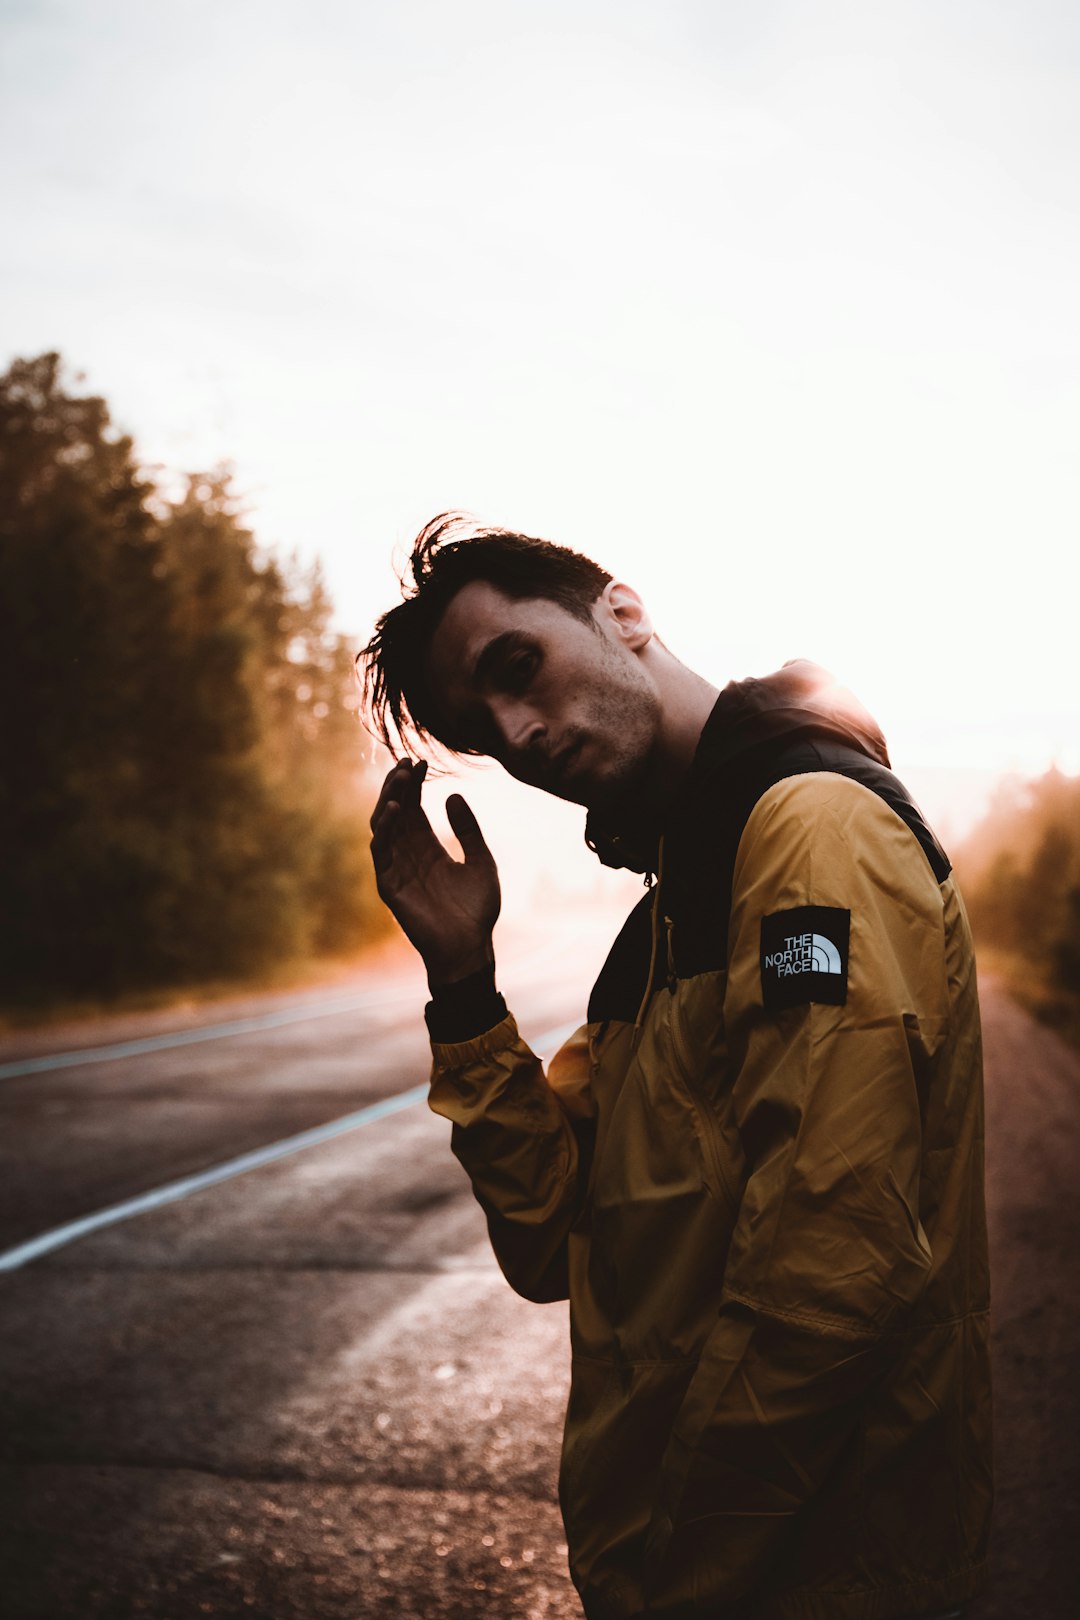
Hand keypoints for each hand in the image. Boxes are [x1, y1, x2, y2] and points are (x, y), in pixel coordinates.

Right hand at [369, 758, 500, 985]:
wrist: (470, 947)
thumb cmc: (476, 909)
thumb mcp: (481, 861)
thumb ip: (468, 830)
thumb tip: (453, 794)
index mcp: (427, 847)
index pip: (414, 807)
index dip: (414, 784)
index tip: (422, 762)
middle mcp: (408, 854)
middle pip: (395, 811)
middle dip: (398, 786)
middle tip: (407, 763)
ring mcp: (397, 869)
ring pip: (383, 826)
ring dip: (389, 801)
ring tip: (400, 780)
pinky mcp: (390, 886)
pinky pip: (381, 853)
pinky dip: (385, 830)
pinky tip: (395, 811)